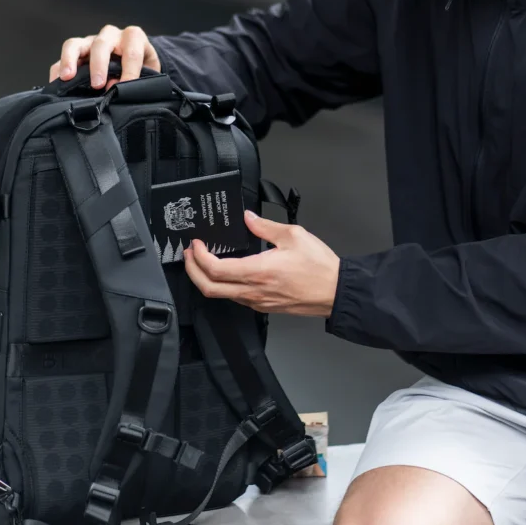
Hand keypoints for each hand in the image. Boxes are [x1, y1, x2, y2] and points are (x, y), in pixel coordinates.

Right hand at [48, 25, 161, 90]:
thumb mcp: (147, 72)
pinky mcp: (76, 51)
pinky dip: (57, 69)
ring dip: (70, 60)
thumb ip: (136, 80)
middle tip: (97, 84)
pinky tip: (55, 83)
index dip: (129, 71)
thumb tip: (113, 87)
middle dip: (99, 64)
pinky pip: (63, 57)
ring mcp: (90, 42)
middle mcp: (110, 36)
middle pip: (102, 44)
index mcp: (133, 38)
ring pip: (75, 44)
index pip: (132, 52)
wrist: (136, 60)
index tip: (123, 88)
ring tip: (67, 77)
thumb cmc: (142, 67)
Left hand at [184, 211, 339, 316]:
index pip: (215, 269)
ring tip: (204, 260)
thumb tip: (248, 217)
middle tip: (189, 254)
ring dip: (206, 279)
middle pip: (209, 288)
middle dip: (192, 271)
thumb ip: (266, 226)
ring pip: (221, 295)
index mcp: (258, 271)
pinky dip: (223, 285)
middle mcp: (254, 291)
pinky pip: (236, 298)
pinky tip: (227, 271)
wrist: (336, 292)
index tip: (196, 244)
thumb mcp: (294, 236)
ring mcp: (258, 302)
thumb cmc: (319, 267)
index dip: (198, 257)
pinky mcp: (264, 307)